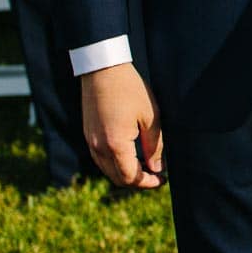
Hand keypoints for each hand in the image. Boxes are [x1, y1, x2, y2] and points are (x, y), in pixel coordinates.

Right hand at [80, 62, 163, 188]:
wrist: (103, 70)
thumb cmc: (130, 90)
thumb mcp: (150, 117)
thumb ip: (155, 146)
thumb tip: (157, 168)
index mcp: (115, 145)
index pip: (130, 177)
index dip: (148, 183)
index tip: (163, 180)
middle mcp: (98, 148)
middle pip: (117, 178)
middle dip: (138, 181)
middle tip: (157, 176)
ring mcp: (91, 142)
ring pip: (108, 170)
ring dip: (126, 173)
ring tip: (147, 166)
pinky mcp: (89, 135)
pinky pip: (101, 159)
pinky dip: (116, 164)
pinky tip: (131, 156)